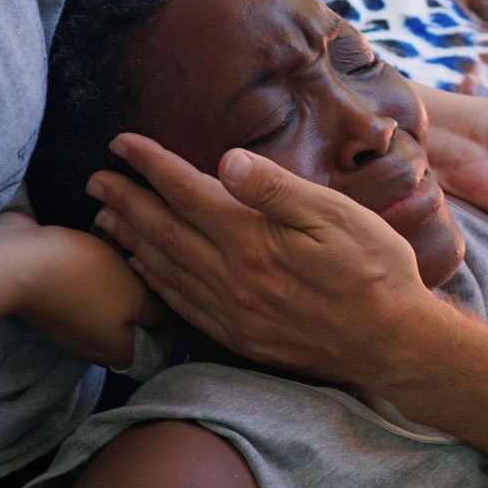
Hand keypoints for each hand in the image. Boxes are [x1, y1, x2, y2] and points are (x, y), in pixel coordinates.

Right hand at [1, 213, 170, 367]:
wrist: (19, 263)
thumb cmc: (85, 279)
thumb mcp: (134, 295)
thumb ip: (155, 312)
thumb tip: (164, 320)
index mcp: (119, 353)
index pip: (160, 348)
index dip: (173, 324)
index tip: (178, 294)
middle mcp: (94, 350)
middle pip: (133, 329)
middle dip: (145, 301)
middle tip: (153, 270)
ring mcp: (69, 330)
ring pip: (108, 310)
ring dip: (119, 285)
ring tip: (126, 255)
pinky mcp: (51, 306)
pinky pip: (83, 295)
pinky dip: (93, 278)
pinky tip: (96, 254)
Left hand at [89, 135, 447, 384]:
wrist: (392, 344)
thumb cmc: (374, 270)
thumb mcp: (337, 216)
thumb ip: (277, 189)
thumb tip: (226, 160)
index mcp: (252, 239)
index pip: (186, 192)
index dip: (150, 165)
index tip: (121, 142)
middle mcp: (232, 276)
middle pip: (164, 230)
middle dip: (126, 200)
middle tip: (95, 178)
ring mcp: (232, 310)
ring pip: (166, 267)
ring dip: (131, 239)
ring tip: (104, 217)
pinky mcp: (240, 335)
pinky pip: (182, 303)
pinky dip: (156, 280)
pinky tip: (145, 268)